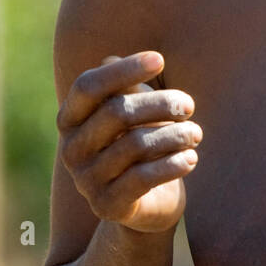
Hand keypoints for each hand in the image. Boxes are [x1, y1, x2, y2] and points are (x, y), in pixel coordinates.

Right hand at [56, 51, 201, 233]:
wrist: (148, 204)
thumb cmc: (142, 145)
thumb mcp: (135, 114)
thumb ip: (125, 90)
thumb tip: (110, 59)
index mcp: (70, 120)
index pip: (88, 86)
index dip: (123, 70)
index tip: (160, 59)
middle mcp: (71, 150)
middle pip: (117, 112)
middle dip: (160, 103)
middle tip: (188, 105)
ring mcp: (86, 180)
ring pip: (136, 144)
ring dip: (175, 134)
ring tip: (195, 134)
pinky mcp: (107, 206)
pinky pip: (143, 178)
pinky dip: (173, 163)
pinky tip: (191, 158)